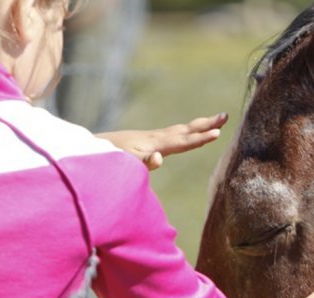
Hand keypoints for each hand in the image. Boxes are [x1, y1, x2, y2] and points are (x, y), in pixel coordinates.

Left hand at [97, 113, 228, 169]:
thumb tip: (160, 158)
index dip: (200, 138)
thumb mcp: (123, 164)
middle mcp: (155, 138)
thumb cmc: (105, 160)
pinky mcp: (147, 141)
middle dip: (207, 124)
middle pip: (186, 130)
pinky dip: (187, 132)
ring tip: (217, 121)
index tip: (218, 133)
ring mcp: (151, 138)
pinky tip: (190, 133)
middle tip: (226, 116)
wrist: (87, 148)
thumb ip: (142, 162)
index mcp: (152, 144)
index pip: (182, 141)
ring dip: (199, 126)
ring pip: (181, 130)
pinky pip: (174, 135)